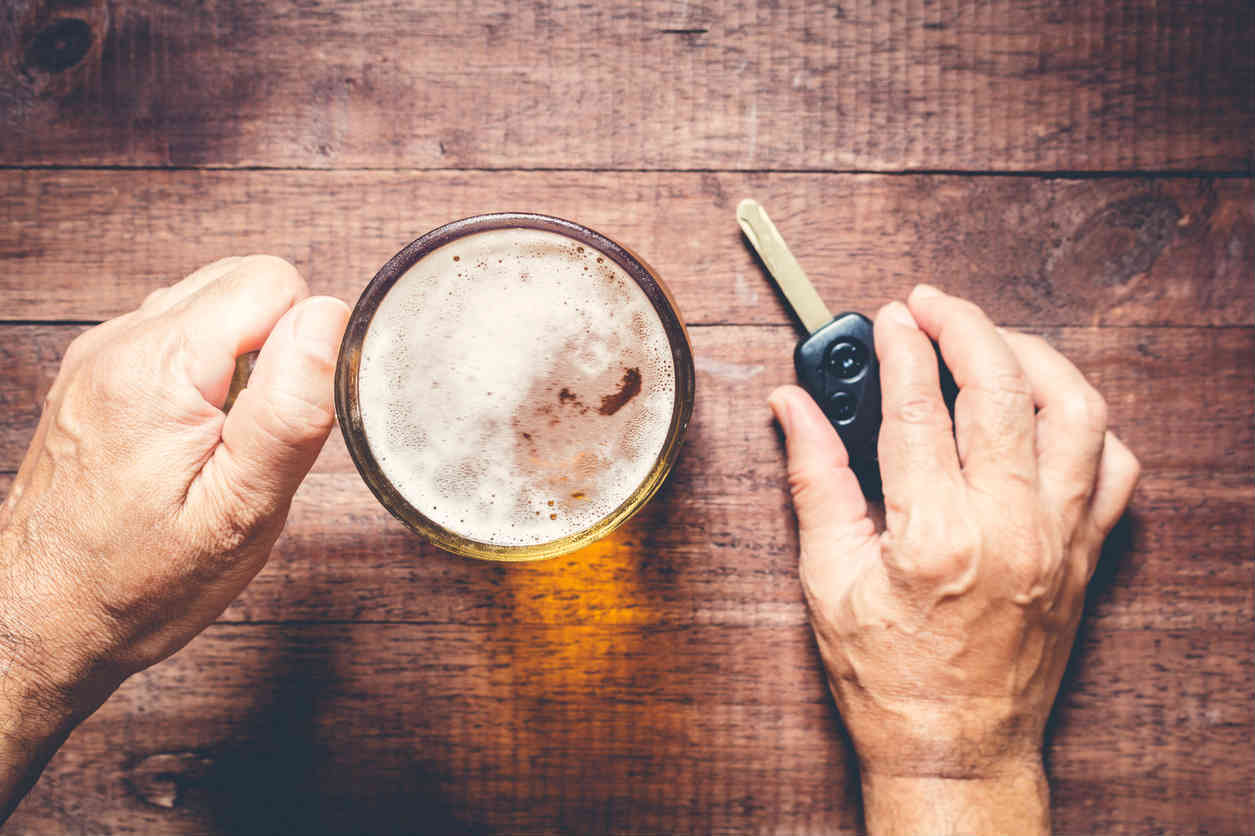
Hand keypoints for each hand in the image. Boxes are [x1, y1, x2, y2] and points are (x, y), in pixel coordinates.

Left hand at [0, 256, 349, 819]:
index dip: (305, 347)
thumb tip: (330, 319)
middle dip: (276, 350)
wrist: (40, 620)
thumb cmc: (141, 582)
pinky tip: (192, 439)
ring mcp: (101, 352)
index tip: (284, 418)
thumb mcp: (241, 510)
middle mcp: (119, 343)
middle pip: (245, 283)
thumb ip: (291, 409)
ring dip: (241, 361)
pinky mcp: (96, 369)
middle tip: (253, 438)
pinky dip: (206, 372)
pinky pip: (180, 332)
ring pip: (215, 304)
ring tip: (221, 443)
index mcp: (158, 367)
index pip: (275, 283)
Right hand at [770, 285, 1139, 833]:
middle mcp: (1010, 529)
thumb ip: (814, 480)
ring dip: (1033, 357)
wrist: (956, 748)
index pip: (920, 409)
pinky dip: (1085, 422)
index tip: (889, 318)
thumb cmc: (888, 678)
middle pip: (1002, 388)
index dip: (900, 350)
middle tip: (931, 305)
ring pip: (1076, 411)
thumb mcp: (827, 579)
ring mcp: (1059, 539)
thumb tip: (791, 408)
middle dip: (965, 326)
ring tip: (991, 341)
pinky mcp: (1085, 553)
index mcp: (934, 537)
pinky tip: (1043, 410)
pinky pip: (1113, 466)